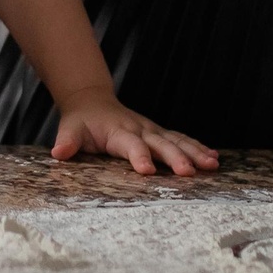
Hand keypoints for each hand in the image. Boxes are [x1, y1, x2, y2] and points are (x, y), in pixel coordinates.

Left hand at [50, 88, 216, 175]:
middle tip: (189, 172)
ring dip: (194, 152)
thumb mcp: (70, 128)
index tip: (148, 171)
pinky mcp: (159, 133)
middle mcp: (139, 129)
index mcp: (118, 131)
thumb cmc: (81, 121)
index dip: (139, 156)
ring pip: (176, 141)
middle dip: (175, 157)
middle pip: (159, 143)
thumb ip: (67, 141)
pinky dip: (197, 147)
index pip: (130, 144)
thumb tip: (58, 153)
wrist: (92, 101)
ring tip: (212, 164)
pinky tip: (213, 158)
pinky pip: (181, 139)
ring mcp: (152, 130)